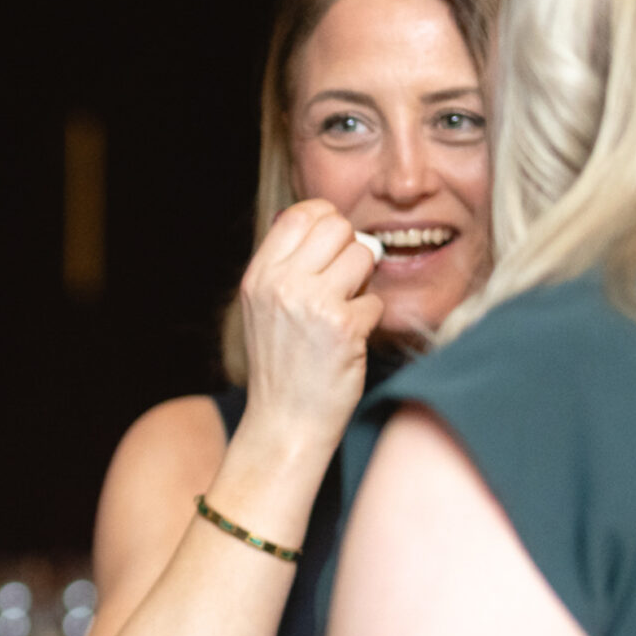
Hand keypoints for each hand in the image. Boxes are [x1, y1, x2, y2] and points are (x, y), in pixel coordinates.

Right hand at [237, 199, 383, 451]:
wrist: (285, 423)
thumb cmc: (281, 366)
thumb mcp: (264, 307)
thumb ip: (285, 265)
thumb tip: (321, 219)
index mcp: (259, 275)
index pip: (301, 213)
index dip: (327, 222)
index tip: (333, 246)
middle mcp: (281, 284)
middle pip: (338, 227)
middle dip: (350, 251)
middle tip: (344, 282)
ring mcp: (312, 304)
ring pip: (364, 256)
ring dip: (364, 284)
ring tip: (345, 312)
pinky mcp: (343, 328)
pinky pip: (375, 301)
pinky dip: (370, 321)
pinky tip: (350, 342)